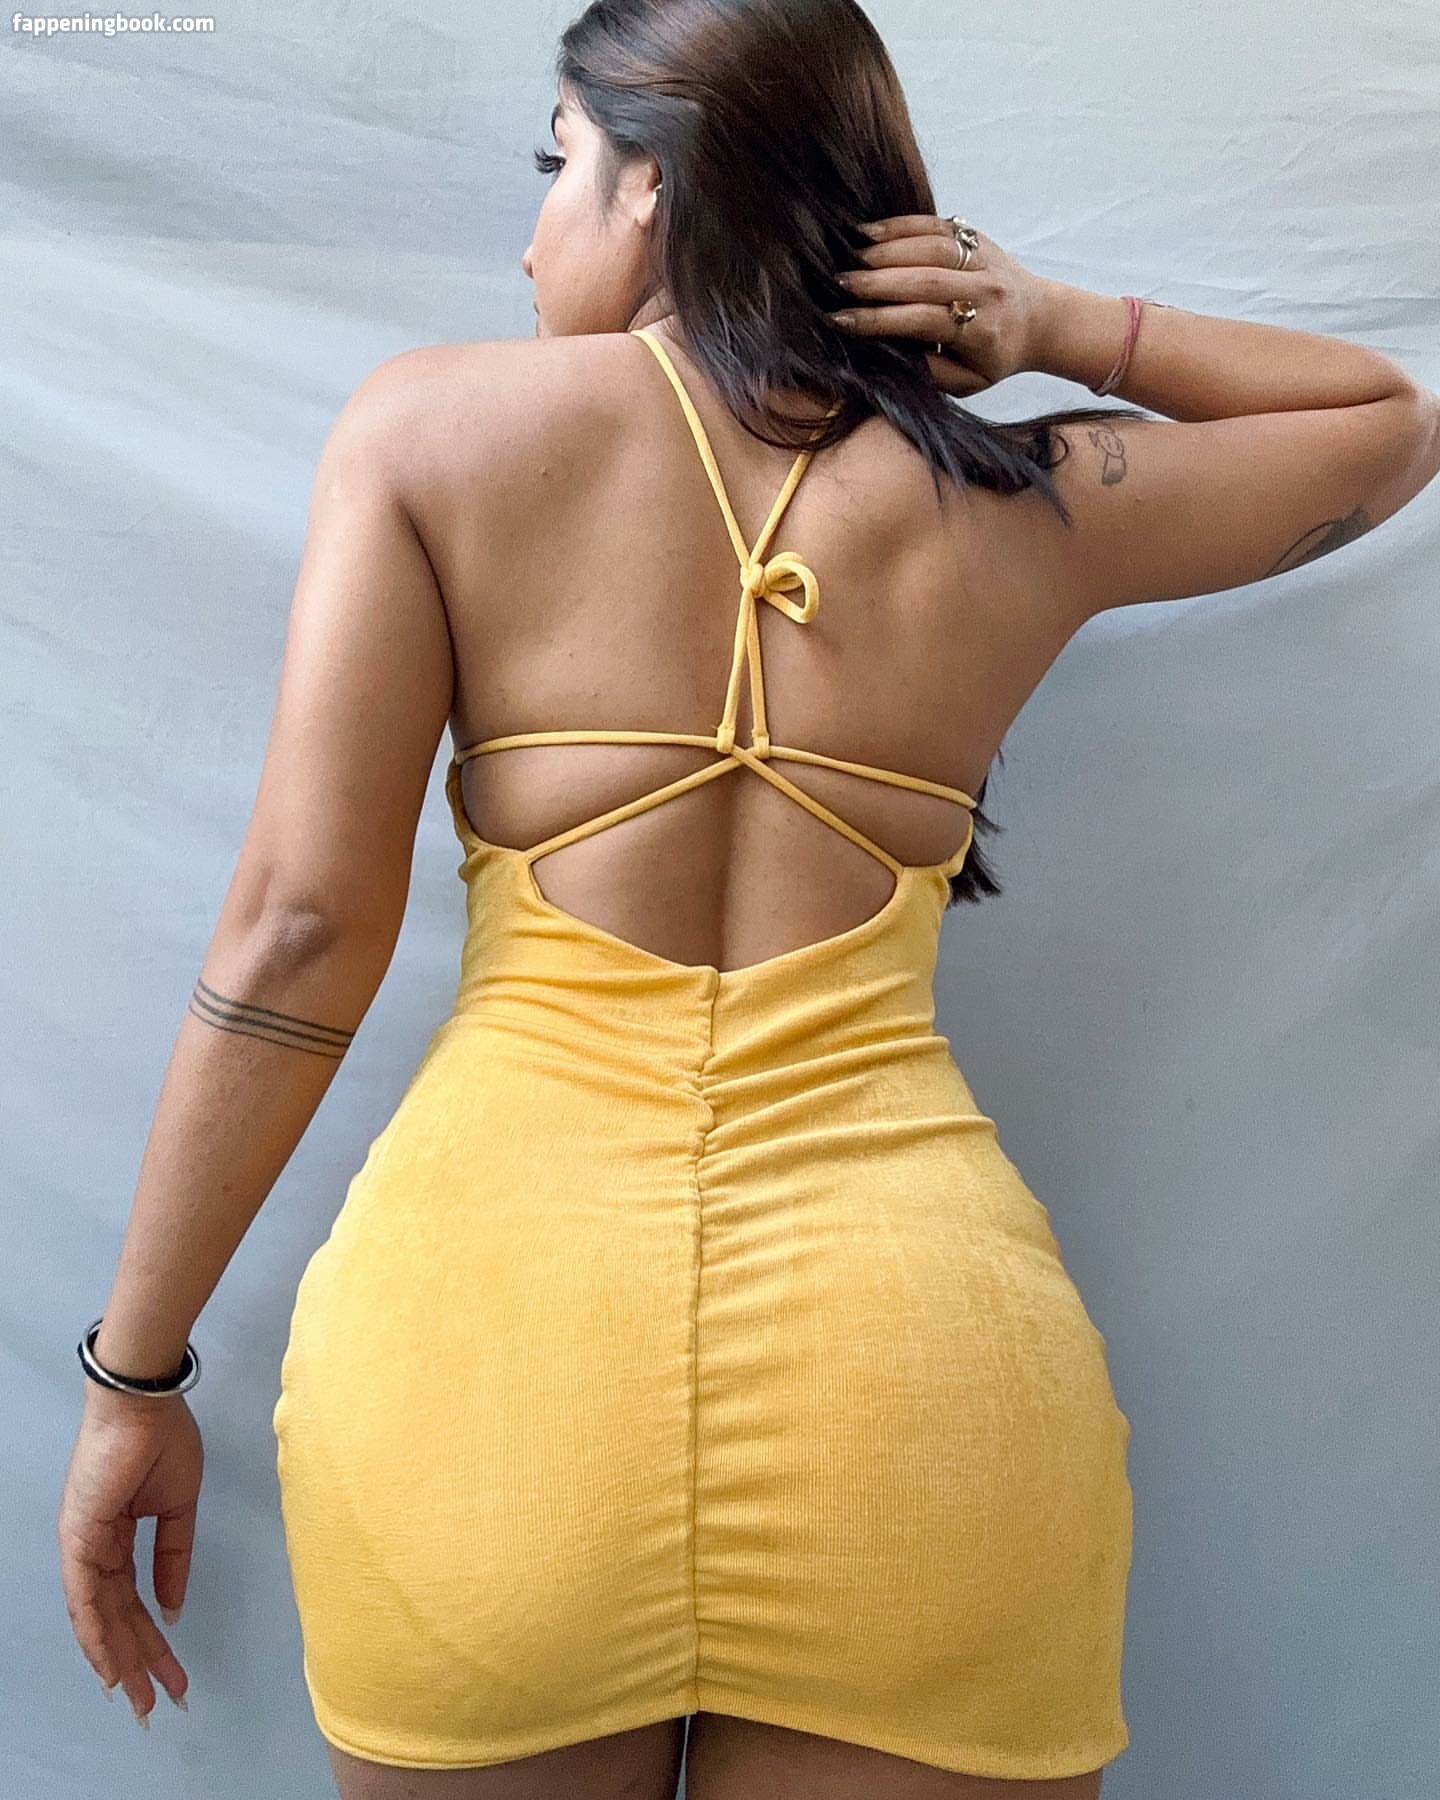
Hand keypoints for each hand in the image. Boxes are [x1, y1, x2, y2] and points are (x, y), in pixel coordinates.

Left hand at [57, 1385, 200, 1727]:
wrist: (146, 1404)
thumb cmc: (163, 1440)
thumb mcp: (179, 1507)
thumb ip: (174, 1557)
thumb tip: (174, 1606)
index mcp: (116, 1538)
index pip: (134, 1601)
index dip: (152, 1639)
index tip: (173, 1673)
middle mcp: (93, 1549)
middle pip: (116, 1618)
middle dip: (138, 1662)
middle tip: (155, 1703)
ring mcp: (82, 1546)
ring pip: (99, 1617)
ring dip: (120, 1659)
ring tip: (138, 1696)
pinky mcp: (78, 1539)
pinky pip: (85, 1597)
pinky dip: (95, 1633)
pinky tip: (109, 1663)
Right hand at [828, 216, 1053, 397]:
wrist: (1040, 320)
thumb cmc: (996, 358)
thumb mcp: (968, 382)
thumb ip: (932, 373)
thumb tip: (891, 352)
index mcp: (982, 330)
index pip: (924, 320)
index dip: (880, 320)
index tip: (843, 320)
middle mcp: (986, 290)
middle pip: (925, 280)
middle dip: (877, 281)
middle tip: (838, 284)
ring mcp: (984, 259)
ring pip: (932, 248)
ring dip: (887, 250)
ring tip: (851, 255)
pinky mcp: (978, 237)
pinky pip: (938, 226)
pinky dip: (903, 225)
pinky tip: (871, 230)